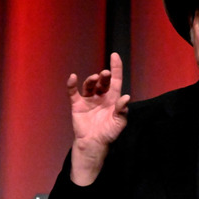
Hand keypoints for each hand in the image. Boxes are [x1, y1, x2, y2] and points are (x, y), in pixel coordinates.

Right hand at [68, 53, 129, 184]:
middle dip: (104, 77)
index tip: (115, 55)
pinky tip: (73, 78)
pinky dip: (72, 85)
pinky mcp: (77, 105)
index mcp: (113, 98)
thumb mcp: (119, 122)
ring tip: (95, 78)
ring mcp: (89, 99)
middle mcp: (101, 96)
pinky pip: (73, 92)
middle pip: (103, 82)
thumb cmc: (109, 133)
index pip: (115, 80)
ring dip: (91, 80)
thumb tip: (126, 97)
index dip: (116, 68)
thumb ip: (122, 110)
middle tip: (105, 73)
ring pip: (89, 85)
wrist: (94, 143)